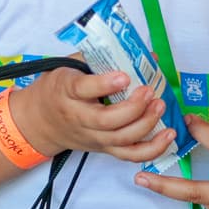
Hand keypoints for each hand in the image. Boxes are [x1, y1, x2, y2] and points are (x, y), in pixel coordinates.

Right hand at [9, 69, 175, 164]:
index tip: (124, 76)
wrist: (40, 121)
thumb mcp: (70, 66)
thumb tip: (142, 54)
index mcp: (66, 91)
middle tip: (149, 91)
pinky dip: (152, 149)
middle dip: (133, 107)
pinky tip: (168, 136)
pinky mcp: (104, 149)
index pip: (83, 89)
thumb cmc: (59, 88)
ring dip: (145, 125)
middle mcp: (79, 118)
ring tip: (160, 106)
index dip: (104, 84)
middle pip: (106, 121)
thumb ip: (100, 56)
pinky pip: (129, 155)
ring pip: (120, 140)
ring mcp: (92, 137)